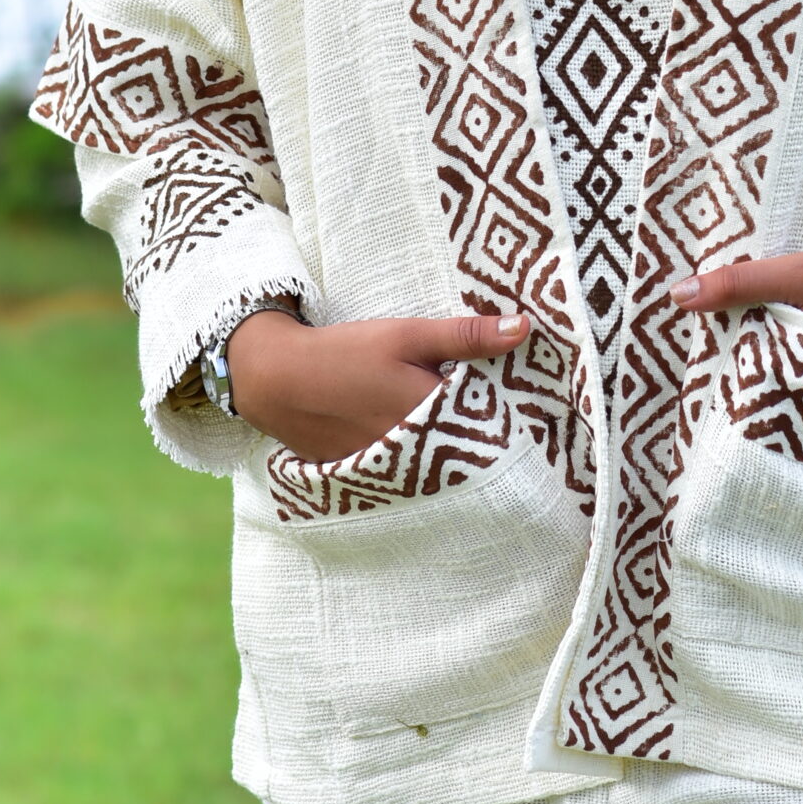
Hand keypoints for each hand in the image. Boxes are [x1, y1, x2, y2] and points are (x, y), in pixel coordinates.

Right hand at [225, 306, 530, 463]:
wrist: (277, 380)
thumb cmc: (346, 352)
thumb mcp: (407, 335)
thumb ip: (465, 336)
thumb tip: (523, 328)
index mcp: (430, 417)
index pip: (486, 423)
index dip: (507, 412)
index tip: (525, 401)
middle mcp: (414, 454)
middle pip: (463, 447)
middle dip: (481, 432)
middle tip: (505, 416)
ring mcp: (389, 470)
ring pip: (436, 462)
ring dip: (451, 447)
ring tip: (465, 428)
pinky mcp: (368, 475)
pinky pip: (407, 471)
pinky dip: (419, 458)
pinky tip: (422, 441)